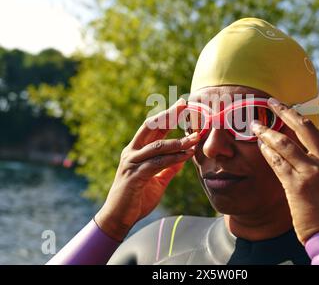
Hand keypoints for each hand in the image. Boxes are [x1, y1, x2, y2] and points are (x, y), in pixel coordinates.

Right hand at [95, 98, 199, 240]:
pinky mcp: (134, 176)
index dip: (167, 116)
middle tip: (184, 105)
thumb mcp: (157, 179)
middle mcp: (132, 152)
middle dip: (168, 115)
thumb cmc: (137, 198)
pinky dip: (173, 158)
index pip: (153, 128)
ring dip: (178, 141)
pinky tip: (187, 155)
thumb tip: (183, 157)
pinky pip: (157, 163)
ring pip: (157, 146)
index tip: (182, 105)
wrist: (118, 218)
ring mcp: (132, 163)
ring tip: (195, 138)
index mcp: (136, 151)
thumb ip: (168, 167)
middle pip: (151, 127)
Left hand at [251, 98, 318, 244]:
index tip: (284, 107)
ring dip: (267, 133)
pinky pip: (277, 163)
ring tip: (255, 126)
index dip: (295, 116)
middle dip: (282, 112)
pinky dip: (267, 152)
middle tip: (269, 103)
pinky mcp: (295, 185)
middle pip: (300, 128)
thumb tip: (300, 147)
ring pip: (283, 144)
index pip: (313, 130)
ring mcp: (310, 172)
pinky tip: (260, 146)